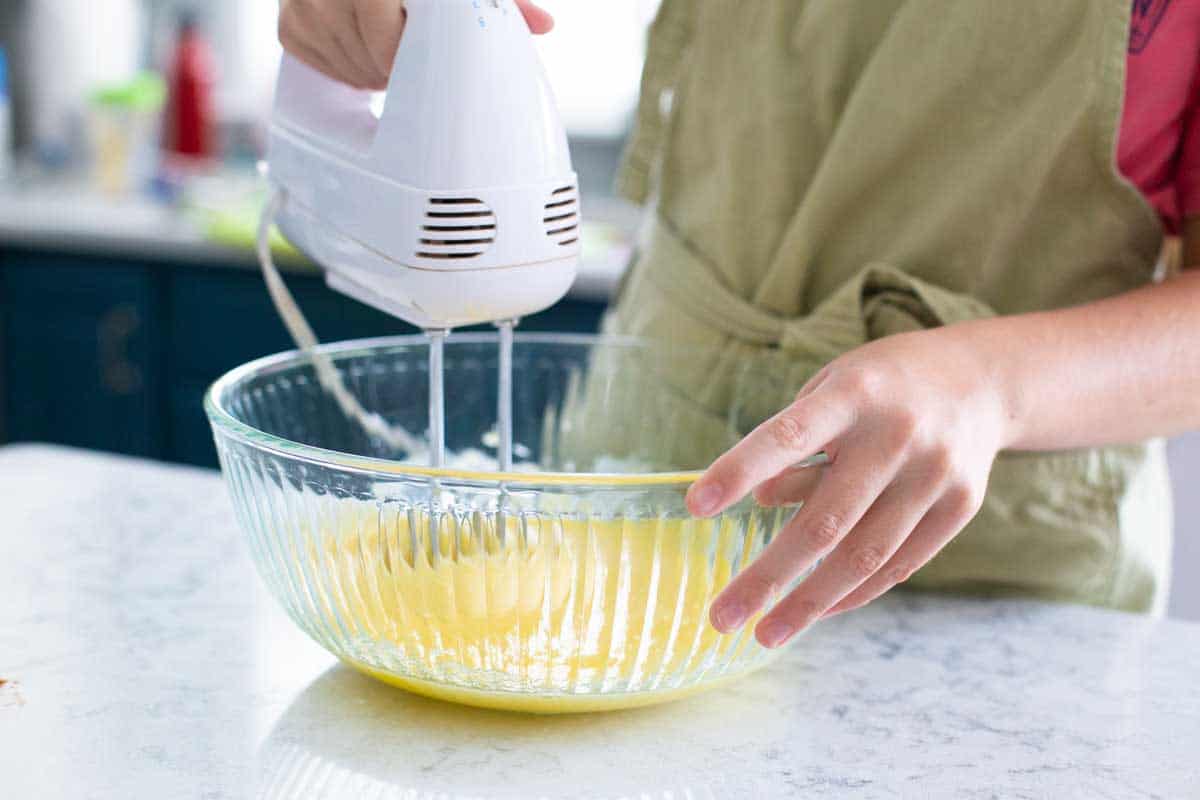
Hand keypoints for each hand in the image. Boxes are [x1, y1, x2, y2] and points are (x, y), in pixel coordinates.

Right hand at [279, 0, 553, 89]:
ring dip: (377, 73)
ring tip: (391, 54)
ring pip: (350, 65)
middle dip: (399, 67)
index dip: (408, 52)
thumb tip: (543, 25)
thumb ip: (500, 0)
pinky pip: (320, 65)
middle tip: (414, 61)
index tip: (427, 67)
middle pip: (373, 51)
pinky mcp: (289, 24)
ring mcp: (306, 3)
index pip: (386, 20)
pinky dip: (347, 69)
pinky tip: (362, 51)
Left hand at [687, 326, 1010, 647]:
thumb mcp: (832, 388)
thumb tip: (763, 502)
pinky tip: (818, 610)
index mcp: (854, 394)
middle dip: (769, 576)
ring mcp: (935, 475)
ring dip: (810, 603)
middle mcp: (897, 436)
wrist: (982, 380)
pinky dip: (854, 592)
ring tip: (766, 633)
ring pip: (863, 555)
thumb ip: (797, 442)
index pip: (788, 435)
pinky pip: (899, 564)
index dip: (740, 471)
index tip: (695, 507)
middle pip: (826, 519)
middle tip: (723, 616)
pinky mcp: (961, 506)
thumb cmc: (881, 386)